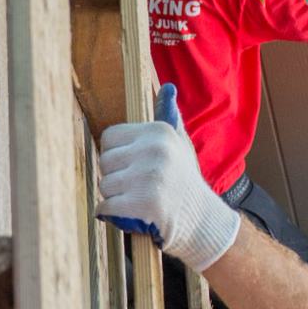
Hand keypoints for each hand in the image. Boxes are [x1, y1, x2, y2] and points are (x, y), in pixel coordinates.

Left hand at [96, 83, 240, 271]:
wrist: (203, 221)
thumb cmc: (184, 181)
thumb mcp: (180, 144)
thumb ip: (168, 116)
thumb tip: (168, 88)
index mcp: (158, 131)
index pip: (109, 138)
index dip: (117, 156)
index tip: (135, 167)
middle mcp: (154, 150)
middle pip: (105, 163)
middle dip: (117, 178)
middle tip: (141, 186)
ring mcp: (149, 177)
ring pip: (104, 186)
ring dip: (116, 198)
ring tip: (140, 199)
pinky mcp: (143, 203)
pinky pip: (104, 207)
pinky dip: (112, 215)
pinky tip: (133, 214)